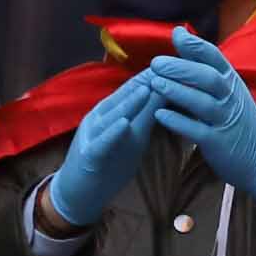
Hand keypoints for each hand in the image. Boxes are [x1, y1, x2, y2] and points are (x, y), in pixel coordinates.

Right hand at [45, 68, 170, 229]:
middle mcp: (101, 118)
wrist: (78, 194)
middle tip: (167, 65)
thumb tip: (167, 97)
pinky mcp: (89, 156)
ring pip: (112, 114)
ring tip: (148, 86)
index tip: (177, 62)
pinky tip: (124, 123)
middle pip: (124, 96)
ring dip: (130, 101)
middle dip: (146, 80)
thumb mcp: (132, 138)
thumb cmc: (108, 163)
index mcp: (112, 111)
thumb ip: (145, 117)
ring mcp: (93, 135)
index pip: (135, 88)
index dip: (155, 75)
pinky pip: (101, 142)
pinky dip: (112, 132)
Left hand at [143, 29, 255, 205]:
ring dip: (178, 91)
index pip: (215, 57)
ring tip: (154, 83)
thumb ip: (201, 63)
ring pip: (203, 102)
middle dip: (181, 68)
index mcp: (231, 80)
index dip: (196, 46)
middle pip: (208, 78)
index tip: (176, 36)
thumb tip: (179, 33)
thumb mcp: (225, 87)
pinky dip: (179, 122)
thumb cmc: (235, 116)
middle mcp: (230, 97)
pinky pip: (198, 131)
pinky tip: (160, 114)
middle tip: (156, 63)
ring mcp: (226, 120)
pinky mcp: (219, 143)